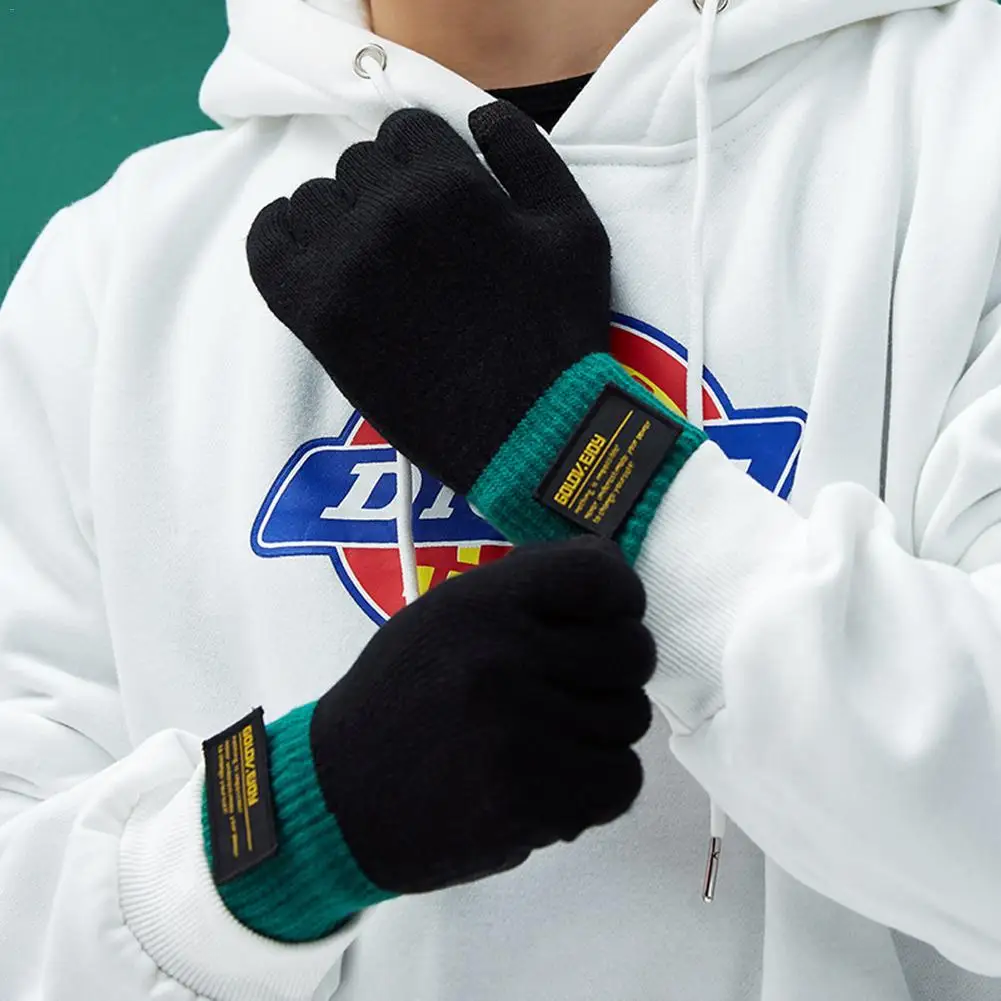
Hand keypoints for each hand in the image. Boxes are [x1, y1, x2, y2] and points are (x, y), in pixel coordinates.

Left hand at [247, 102, 612, 495]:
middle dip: (388, 192)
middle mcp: (389, 216)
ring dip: (342, 221)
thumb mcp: (575, 229)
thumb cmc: (555, 334)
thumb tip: (479, 113)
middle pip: (359, 165)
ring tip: (374, 265)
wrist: (527, 432)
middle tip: (415, 246)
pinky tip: (315, 259)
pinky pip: (266, 244)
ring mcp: (345, 267)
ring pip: (314, 201)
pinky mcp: (316, 316)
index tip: (435, 200)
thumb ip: (526, 154)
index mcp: (451, 186)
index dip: (424, 162)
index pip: (405, 129)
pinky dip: (282, 240)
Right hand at [311, 536, 654, 893]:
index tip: (614, 615)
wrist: (339, 799)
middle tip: (577, 687)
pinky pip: (621, 780)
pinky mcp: (534, 801)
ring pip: (630, 718)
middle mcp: (502, 658)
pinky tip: (553, 780)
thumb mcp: (441, 617)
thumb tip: (610, 582)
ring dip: (600, 731)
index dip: (622, 596)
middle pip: (632, 651)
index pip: (598, 574)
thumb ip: (521, 593)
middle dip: (615, 670)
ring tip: (546, 739)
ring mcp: (520, 733)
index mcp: (478, 603)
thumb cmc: (397, 701)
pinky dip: (598, 784)